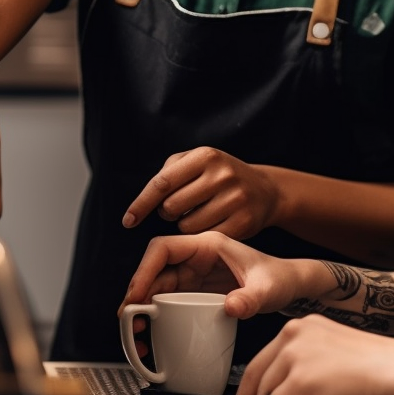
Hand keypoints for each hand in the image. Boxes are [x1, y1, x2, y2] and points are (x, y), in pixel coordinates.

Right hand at [118, 231, 310, 320]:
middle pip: (154, 270)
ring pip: (156, 287)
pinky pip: (166, 301)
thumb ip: (251, 299)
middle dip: (137, 293)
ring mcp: (193, 275)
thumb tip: (231, 308)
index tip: (138, 295)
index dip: (144, 269)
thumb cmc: (279, 278)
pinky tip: (151, 334)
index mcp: (208, 245)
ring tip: (136, 332)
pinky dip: (154, 316)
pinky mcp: (195, 293)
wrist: (290, 286)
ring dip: (141, 307)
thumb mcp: (268, 290)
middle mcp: (195, 258)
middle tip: (129, 320)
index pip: (163, 248)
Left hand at [122, 147, 280, 239]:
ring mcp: (235, 199)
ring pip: (187, 226)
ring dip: (185, 225)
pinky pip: (206, 238)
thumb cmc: (220, 175)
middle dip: (169, 212)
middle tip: (182, 208)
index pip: (162, 183)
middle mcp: (221, 175)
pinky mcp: (244, 222)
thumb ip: (169, 172)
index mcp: (205, 156)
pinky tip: (213, 223)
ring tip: (200, 213)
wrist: (265, 190)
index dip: (141, 204)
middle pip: (171, 207)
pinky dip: (202, 235)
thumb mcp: (198, 161)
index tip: (128, 221)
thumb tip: (144, 200)